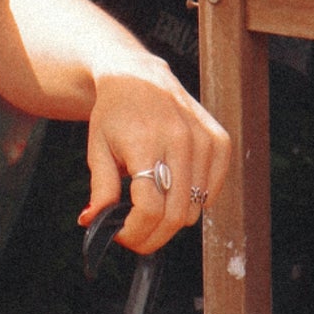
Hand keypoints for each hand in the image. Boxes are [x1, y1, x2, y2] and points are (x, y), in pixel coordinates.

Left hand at [78, 56, 230, 252]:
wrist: (139, 76)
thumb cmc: (114, 113)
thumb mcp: (97, 148)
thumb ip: (100, 189)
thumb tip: (93, 224)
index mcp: (145, 141)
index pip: (149, 207)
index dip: (134, 232)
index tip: (120, 235)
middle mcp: (181, 141)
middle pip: (175, 214)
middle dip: (153, 236)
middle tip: (135, 236)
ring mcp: (205, 141)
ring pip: (195, 209)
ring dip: (171, 221)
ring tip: (150, 209)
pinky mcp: (220, 142)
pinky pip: (211, 193)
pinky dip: (192, 202)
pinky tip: (171, 191)